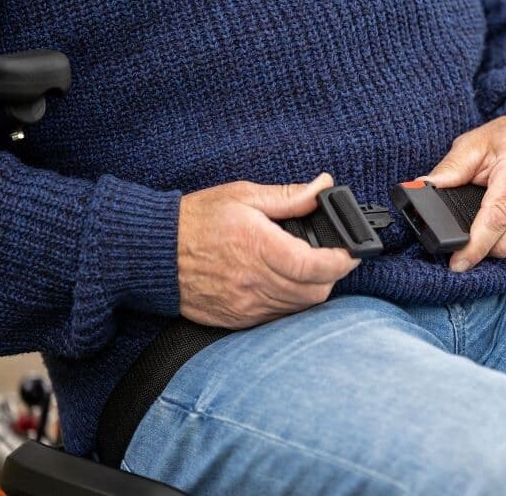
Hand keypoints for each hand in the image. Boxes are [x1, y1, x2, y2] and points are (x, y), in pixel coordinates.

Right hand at [177, 173, 359, 328]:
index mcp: (260, 247)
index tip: (352, 252)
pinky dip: (290, 303)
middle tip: (331, 258)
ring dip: (312, 290)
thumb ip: (289, 196)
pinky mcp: (237, 318)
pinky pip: (278, 317)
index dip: (343, 261)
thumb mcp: (243, 196)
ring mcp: (246, 304)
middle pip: (315, 291)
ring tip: (307, 269)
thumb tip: (322, 186)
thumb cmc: (196, 220)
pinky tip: (284, 284)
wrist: (153, 252)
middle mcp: (255, 281)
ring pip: (299, 307)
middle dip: (331, 275)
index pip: (316, 265)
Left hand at [423, 104, 505, 271]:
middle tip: (461, 231)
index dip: (475, 246)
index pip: (497, 218)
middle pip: (503, 243)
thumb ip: (449, 169)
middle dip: (478, 244)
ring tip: (489, 214)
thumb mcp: (476, 143)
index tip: (456, 263)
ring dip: (494, 241)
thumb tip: (421, 189)